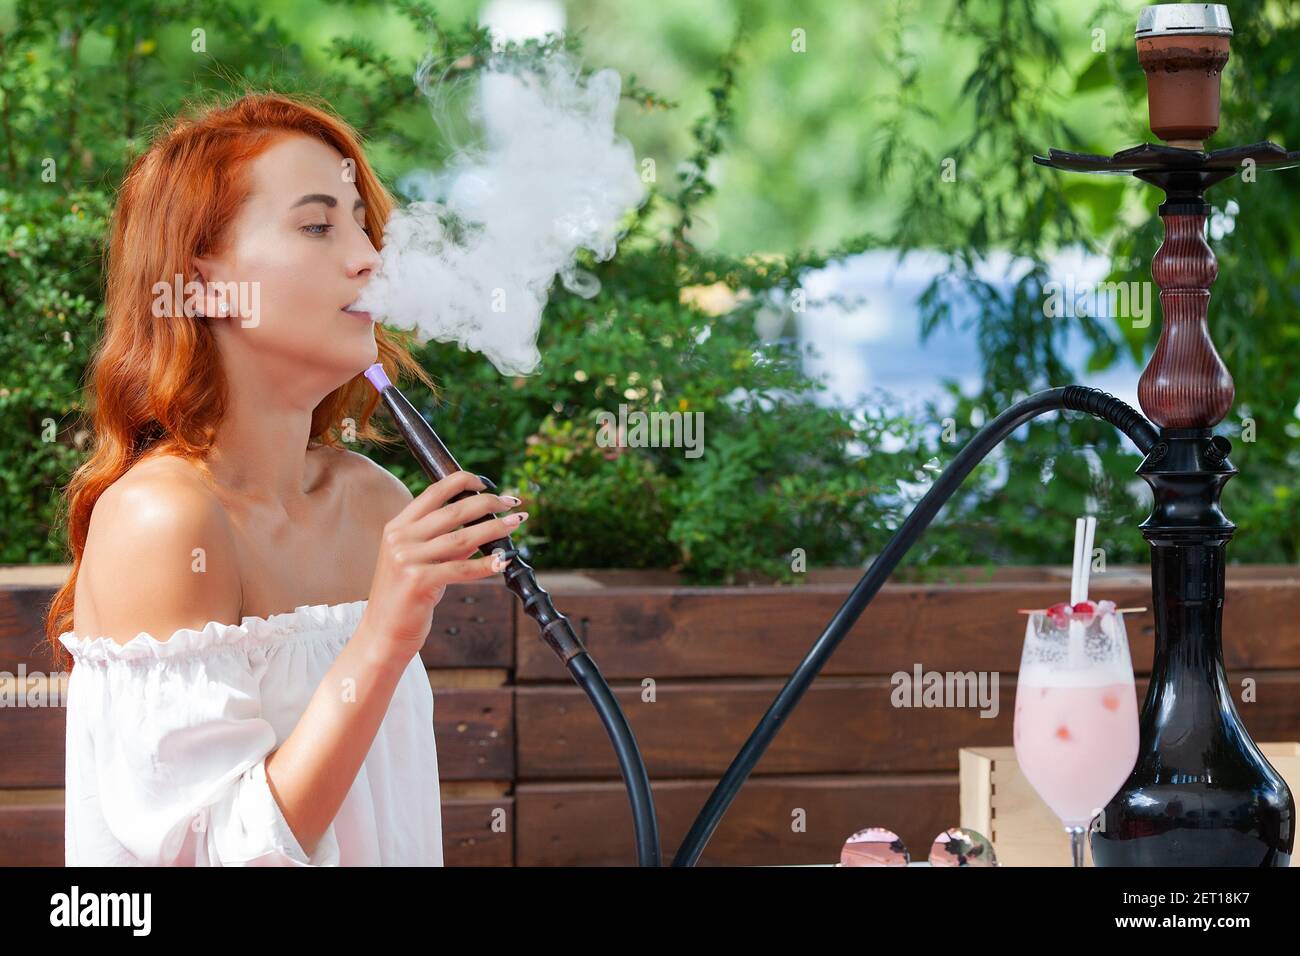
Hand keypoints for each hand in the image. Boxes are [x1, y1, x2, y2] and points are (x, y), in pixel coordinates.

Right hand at [361, 471, 526, 658]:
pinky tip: (503, 560)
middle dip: (488, 503)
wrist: (382, 634)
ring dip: (494, 529)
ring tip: (515, 524)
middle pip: (453, 511)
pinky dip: (486, 564)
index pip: (434, 492)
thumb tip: (484, 526)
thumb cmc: (406, 597)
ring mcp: (406, 559)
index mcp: (397, 527)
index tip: (489, 484)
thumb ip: (447, 543)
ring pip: (462, 538)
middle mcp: (399, 538)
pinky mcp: (417, 581)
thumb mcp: (421, 561)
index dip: (463, 481)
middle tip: (512, 504)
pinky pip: (461, 568)